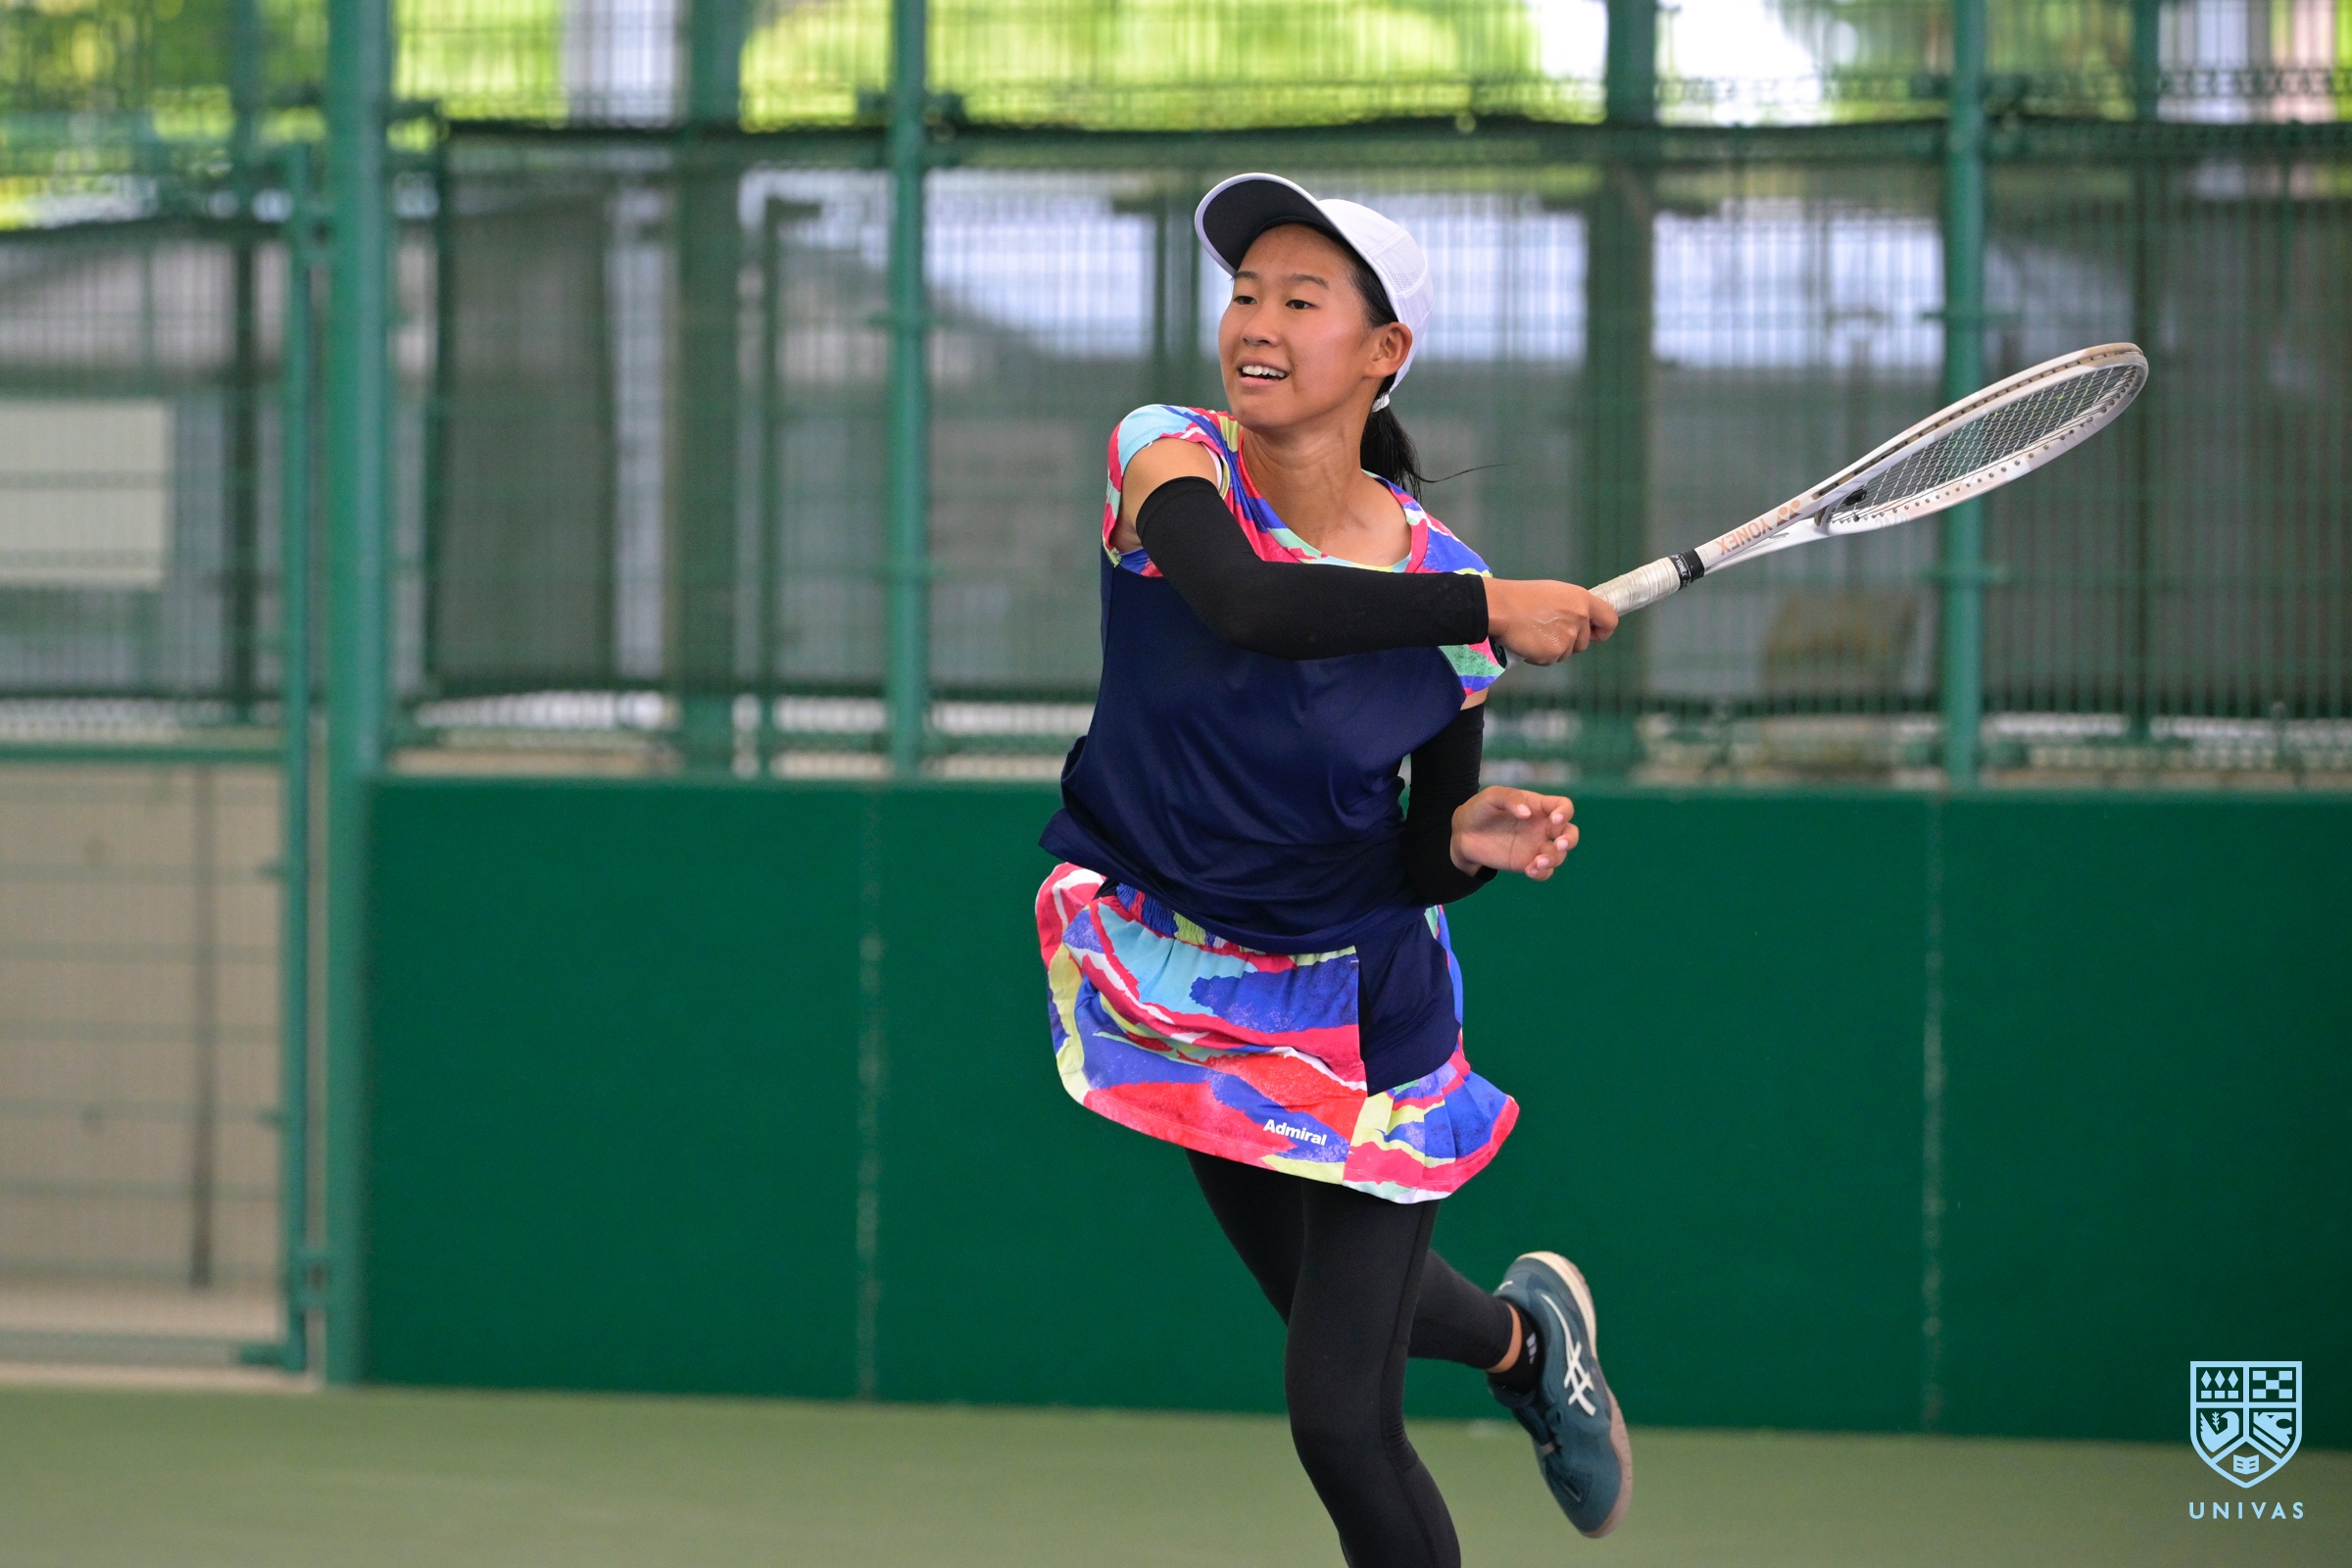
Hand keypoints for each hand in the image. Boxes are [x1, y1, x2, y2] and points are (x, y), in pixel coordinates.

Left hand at [1449, 787, 1577, 881]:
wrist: (1462, 834)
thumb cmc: (1480, 809)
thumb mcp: (1492, 796)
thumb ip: (1510, 798)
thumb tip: (1527, 813)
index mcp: (1538, 807)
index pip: (1563, 807)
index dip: (1565, 812)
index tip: (1554, 819)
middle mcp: (1542, 827)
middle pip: (1569, 832)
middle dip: (1570, 839)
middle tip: (1559, 844)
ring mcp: (1536, 846)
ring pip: (1559, 855)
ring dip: (1553, 859)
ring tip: (1536, 863)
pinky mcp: (1526, 863)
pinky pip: (1544, 872)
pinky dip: (1542, 873)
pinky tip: (1530, 870)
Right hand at [1483, 579, 1618, 664]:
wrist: (1500, 608)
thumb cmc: (1524, 597)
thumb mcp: (1555, 593)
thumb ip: (1573, 607)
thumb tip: (1580, 623)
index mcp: (1582, 600)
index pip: (1610, 620)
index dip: (1603, 630)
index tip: (1595, 634)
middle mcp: (1579, 619)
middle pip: (1584, 642)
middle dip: (1569, 641)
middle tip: (1547, 630)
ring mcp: (1567, 638)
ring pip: (1566, 653)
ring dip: (1553, 649)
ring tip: (1534, 634)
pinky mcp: (1553, 653)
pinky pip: (1550, 660)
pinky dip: (1540, 656)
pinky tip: (1528, 642)